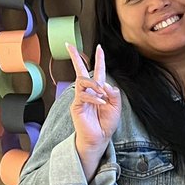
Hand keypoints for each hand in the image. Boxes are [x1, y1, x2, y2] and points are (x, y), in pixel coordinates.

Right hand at [66, 43, 121, 170]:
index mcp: (99, 90)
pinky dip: (94, 98)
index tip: (99, 47)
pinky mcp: (76, 106)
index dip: (99, 59)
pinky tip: (101, 103)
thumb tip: (104, 84)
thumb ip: (113, 94)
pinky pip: (83, 95)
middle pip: (80, 71)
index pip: (98, 71)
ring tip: (102, 94)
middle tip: (69, 46)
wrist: (99, 138)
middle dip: (75, 57)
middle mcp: (88, 91)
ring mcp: (81, 98)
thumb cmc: (106, 123)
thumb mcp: (116, 107)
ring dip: (94, 84)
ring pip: (82, 81)